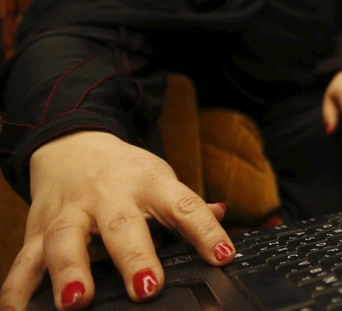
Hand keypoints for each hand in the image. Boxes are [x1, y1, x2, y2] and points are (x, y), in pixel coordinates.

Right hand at [0, 131, 232, 310]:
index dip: (206, 231)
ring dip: (70, 270)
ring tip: (77, 302)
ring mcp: (70, 211)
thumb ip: (190, 207)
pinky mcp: (37, 228)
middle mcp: (109, 195)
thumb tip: (222, 215)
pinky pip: (23, 261)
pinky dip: (17, 288)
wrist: (74, 144)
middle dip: (133, 257)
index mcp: (150, 184)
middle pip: (121, 224)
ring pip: (65, 238)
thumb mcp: (163, 180)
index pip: (185, 206)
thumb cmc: (127, 173)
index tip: (223, 255)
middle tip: (146, 288)